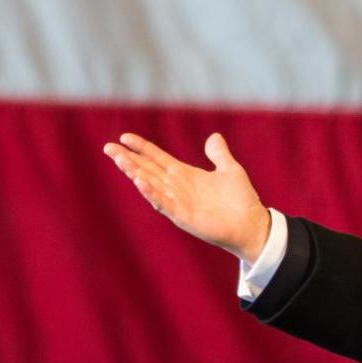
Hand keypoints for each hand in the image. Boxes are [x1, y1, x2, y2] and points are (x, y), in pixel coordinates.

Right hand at [104, 130, 271, 262]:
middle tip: (108, 148)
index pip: (157, 158)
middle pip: (147, 169)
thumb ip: (219, 154)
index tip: (125, 137)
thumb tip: (214, 137)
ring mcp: (178, 202)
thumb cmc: (241, 200)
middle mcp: (177, 187)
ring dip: (134, 172)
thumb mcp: (230, 170)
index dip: (142, 148)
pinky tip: (140, 182)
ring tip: (119, 160)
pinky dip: (152, 193)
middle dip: (128, 159)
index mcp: (185, 175)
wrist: (253, 225)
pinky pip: (163, 203)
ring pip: (150, 184)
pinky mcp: (183, 216)